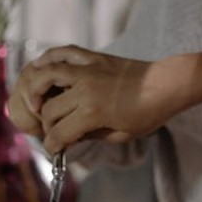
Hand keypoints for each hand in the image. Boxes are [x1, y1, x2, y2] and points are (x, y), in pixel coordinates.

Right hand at [10, 45, 181, 152]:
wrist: (166, 84)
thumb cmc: (148, 113)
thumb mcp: (121, 134)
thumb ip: (91, 136)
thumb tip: (70, 137)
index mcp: (93, 112)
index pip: (60, 133)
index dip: (53, 146)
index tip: (53, 150)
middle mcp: (85, 89)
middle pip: (50, 109)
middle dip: (46, 125)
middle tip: (53, 131)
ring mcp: (87, 69)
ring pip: (46, 75)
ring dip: (35, 90)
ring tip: (36, 102)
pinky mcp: (93, 57)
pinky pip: (63, 52)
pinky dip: (47, 57)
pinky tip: (39, 66)